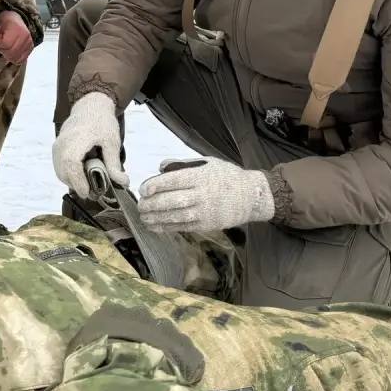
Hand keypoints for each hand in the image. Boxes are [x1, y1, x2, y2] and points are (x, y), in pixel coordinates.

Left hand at [0, 10, 34, 63]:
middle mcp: (25, 36)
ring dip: (8, 55)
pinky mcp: (30, 49)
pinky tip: (11, 50)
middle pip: (11, 52)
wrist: (17, 19)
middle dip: (3, 50)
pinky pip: (21, 59)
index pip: (5, 44)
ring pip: (16, 58)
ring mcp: (29, 43)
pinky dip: (14, 57)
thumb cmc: (5, 22)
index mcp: (16, 28)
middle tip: (1, 43)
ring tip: (7, 46)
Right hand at [52, 92, 126, 197]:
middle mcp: (62, 144)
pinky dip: (69, 174)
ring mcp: (57, 146)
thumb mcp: (111, 142)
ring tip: (88, 184)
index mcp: (76, 140)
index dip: (78, 182)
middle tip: (92, 192)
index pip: (71, 165)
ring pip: (60, 171)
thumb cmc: (101, 121)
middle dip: (77, 185)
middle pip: (63, 172)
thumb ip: (114, 164)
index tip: (88, 193)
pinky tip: (81, 175)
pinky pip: (59, 167)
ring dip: (72, 181)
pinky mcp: (57, 148)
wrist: (90, 106)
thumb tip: (123, 182)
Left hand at [138, 157, 273, 232]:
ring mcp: (205, 211)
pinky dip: (167, 227)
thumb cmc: (226, 176)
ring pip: (176, 216)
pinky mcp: (207, 224)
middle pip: (172, 201)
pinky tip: (155, 227)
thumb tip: (160, 167)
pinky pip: (183, 227)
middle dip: (152, 204)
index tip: (143, 190)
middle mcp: (202, 195)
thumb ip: (182, 164)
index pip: (174, 180)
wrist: (251, 196)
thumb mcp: (208, 162)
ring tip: (144, 218)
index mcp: (201, 176)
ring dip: (156, 218)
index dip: (156, 185)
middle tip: (140, 206)